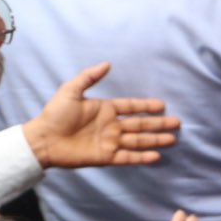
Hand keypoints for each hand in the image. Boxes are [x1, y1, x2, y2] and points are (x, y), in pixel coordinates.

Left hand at [23, 63, 179, 169]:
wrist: (43, 139)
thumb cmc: (54, 114)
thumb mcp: (71, 90)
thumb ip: (89, 77)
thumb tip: (107, 63)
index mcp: (105, 109)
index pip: (131, 107)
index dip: (146, 106)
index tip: (162, 105)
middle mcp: (111, 126)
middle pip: (140, 125)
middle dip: (158, 124)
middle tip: (177, 123)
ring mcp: (110, 142)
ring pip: (138, 141)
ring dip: (155, 140)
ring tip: (172, 139)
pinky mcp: (106, 157)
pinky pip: (127, 157)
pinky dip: (142, 157)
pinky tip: (156, 156)